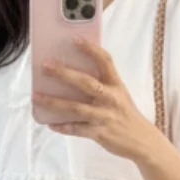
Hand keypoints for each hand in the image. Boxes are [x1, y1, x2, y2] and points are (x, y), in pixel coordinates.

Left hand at [34, 38, 156, 162]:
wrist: (143, 141)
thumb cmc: (126, 115)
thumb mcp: (119, 95)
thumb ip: (102, 84)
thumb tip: (73, 74)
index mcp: (116, 85)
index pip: (105, 61)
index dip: (90, 49)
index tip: (74, 38)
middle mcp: (111, 98)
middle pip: (85, 82)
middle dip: (63, 73)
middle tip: (45, 66)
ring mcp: (104, 116)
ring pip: (75, 108)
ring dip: (53, 102)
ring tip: (36, 96)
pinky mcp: (99, 133)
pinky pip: (76, 129)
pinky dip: (62, 126)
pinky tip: (50, 123)